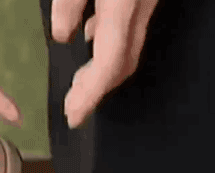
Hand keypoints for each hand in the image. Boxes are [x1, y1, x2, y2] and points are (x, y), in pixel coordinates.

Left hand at [51, 0, 159, 127]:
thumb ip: (68, 3)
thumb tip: (63, 35)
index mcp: (123, 5)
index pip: (109, 65)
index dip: (90, 97)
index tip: (74, 118)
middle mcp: (143, 8)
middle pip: (124, 64)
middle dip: (96, 91)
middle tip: (73, 106)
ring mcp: (151, 2)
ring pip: (130, 50)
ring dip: (103, 71)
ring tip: (79, 81)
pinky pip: (133, 30)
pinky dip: (112, 46)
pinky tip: (92, 36)